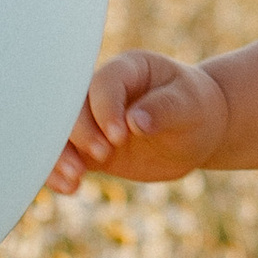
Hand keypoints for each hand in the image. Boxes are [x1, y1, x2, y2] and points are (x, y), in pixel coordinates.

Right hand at [47, 48, 230, 192]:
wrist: (197, 131)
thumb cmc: (195, 107)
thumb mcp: (190, 105)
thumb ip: (164, 109)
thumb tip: (135, 121)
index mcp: (127, 70)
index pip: (104, 83)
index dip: (106, 108)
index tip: (119, 135)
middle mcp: (103, 92)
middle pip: (73, 106)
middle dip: (80, 132)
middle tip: (100, 155)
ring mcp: (93, 121)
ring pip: (63, 133)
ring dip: (61, 154)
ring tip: (73, 178)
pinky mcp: (90, 147)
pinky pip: (66, 156)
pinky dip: (60, 171)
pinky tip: (69, 187)